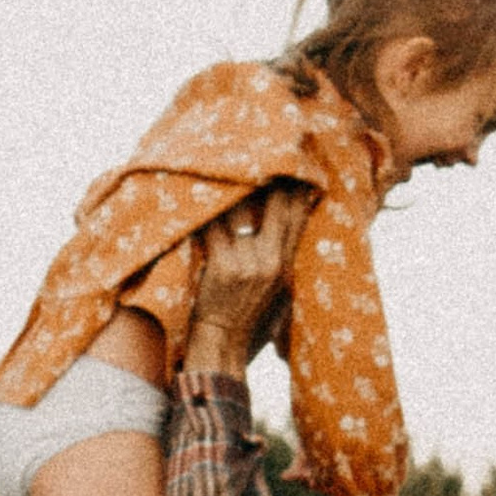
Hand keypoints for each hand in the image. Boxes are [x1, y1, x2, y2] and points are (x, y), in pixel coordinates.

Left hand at [183, 183, 312, 377]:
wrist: (221, 343)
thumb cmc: (244, 318)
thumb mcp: (274, 292)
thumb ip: (278, 261)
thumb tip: (280, 235)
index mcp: (285, 266)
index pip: (298, 219)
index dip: (298, 191)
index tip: (297, 168)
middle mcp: (272, 261)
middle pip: (278, 207)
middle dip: (274, 178)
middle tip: (266, 152)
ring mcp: (248, 262)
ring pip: (242, 209)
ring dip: (232, 186)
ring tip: (225, 164)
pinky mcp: (222, 264)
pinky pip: (212, 223)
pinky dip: (203, 206)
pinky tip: (196, 188)